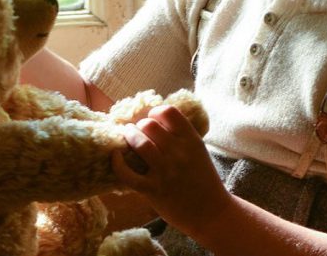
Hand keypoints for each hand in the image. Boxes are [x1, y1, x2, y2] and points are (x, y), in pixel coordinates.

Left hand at [112, 105, 232, 232]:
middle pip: (149, 125)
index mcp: (191, 140)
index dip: (156, 112)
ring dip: (129, 136)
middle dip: (140, 125)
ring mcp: (165, 172)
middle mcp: (178, 153)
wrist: (211, 213)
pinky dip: (117, 163)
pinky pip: (128, 174)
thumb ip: (182, 137)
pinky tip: (115, 156)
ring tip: (127, 135)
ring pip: (140, 143)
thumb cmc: (204, 181)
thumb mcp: (199, 152)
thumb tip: (158, 120)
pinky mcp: (153, 190)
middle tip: (139, 131)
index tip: (153, 119)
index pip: (168, 112)